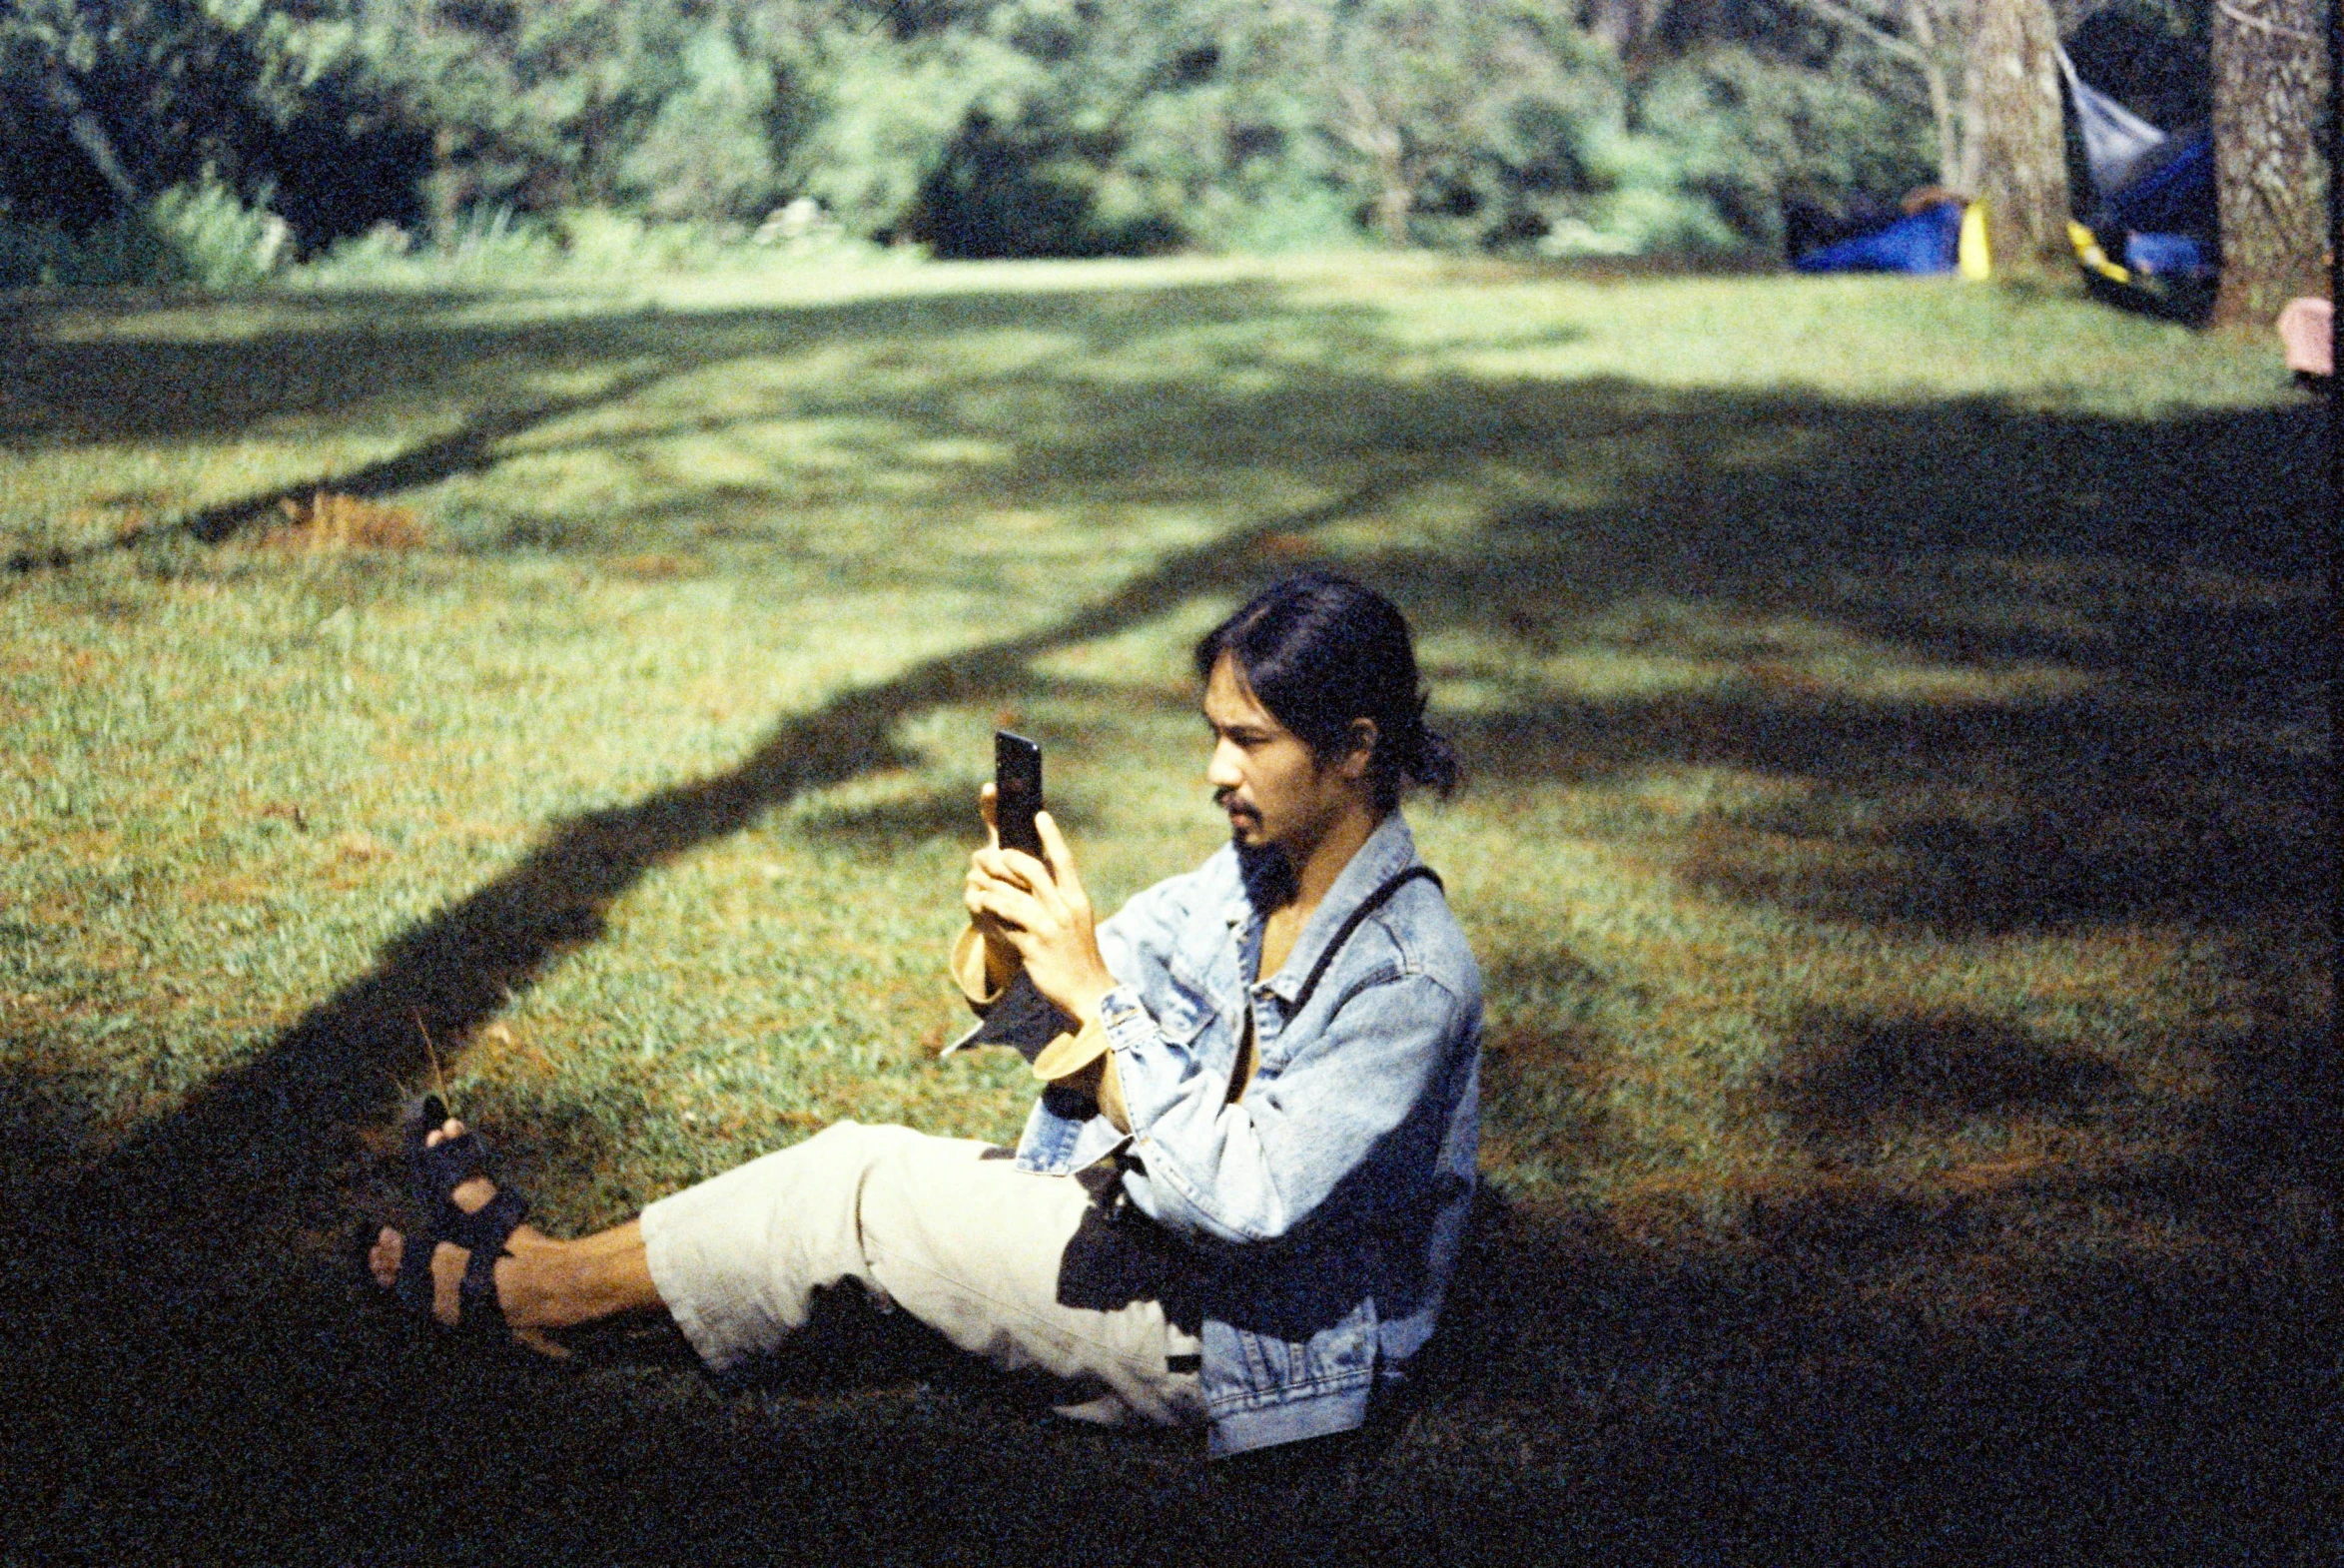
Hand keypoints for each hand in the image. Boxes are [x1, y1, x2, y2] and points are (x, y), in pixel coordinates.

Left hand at [964, 807, 1115, 1025]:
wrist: (1088, 992)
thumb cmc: (1079, 955)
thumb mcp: (1076, 922)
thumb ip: (1060, 899)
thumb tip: (1039, 877)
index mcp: (1077, 900)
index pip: (1063, 860)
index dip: (1051, 836)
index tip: (1040, 814)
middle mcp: (1065, 911)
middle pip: (1033, 873)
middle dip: (1010, 860)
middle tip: (995, 855)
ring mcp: (1049, 930)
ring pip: (1014, 898)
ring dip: (992, 890)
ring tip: (979, 885)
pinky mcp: (1034, 948)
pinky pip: (1006, 924)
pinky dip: (992, 914)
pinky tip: (982, 908)